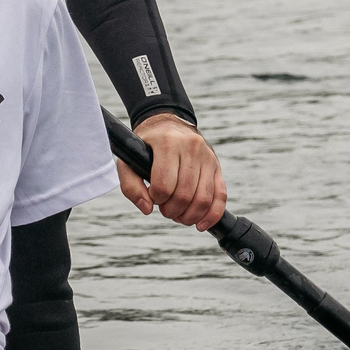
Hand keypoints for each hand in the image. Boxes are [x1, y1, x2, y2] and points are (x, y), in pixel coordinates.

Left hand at [116, 114, 225, 229]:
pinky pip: (220, 195)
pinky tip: (201, 224)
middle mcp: (191, 147)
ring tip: (178, 215)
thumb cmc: (146, 146)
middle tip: (164, 209)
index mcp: (168, 143)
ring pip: (203, 198)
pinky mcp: (217, 166)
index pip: (164, 184)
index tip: (153, 196)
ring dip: (188, 216)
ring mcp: (207, 157)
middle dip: (171, 210)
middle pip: (184, 194)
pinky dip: (212, 215)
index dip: (156, 198)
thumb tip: (147, 209)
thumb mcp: (129, 160)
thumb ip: (131, 186)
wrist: (168, 125)